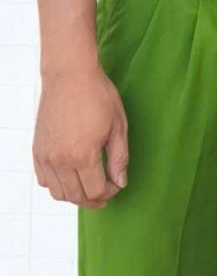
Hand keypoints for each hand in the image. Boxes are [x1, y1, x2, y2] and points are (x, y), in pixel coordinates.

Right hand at [34, 61, 128, 207]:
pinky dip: (57, 185)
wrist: (69, 75)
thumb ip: (119, 157)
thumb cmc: (97, 95)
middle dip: (93, 200)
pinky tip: (70, 176)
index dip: (109, 193)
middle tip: (105, 193)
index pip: (95, 191)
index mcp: (83, 155)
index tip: (116, 185)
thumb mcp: (118, 125)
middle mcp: (60, 160)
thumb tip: (120, 181)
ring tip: (88, 187)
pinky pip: (44, 180)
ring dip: (75, 196)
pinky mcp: (37, 150)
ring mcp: (46, 157)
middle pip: (76, 197)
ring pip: (58, 193)